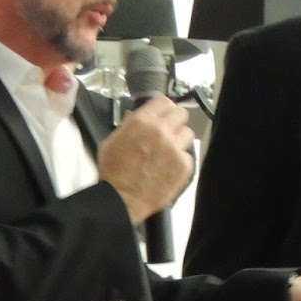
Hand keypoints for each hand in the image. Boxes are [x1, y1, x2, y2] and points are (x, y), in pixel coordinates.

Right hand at [98, 97, 193, 226]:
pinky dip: (180, 161)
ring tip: (168, 152)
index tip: (163, 115)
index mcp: (142, 121)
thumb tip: (136, 117)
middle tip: (169, 132)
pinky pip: (188, 156)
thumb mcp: (112, 140)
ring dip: (179, 140)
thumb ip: (128, 125)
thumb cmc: (113, 173)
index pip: (164, 101)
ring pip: (187, 134)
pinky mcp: (183, 166)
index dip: (164, 108)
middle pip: (181, 113)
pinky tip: (168, 168)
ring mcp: (174, 148)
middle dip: (175, 121)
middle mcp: (161, 131)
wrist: (121, 199)